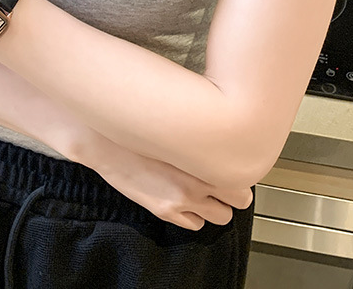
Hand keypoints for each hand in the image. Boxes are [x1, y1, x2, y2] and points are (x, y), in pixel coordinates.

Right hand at [81, 132, 253, 230]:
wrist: (109, 143)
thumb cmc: (141, 129)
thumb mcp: (180, 127)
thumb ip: (204, 138)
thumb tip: (223, 137)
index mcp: (204, 158)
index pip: (244, 181)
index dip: (244, 175)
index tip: (240, 167)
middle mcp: (197, 184)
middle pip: (238, 201)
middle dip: (235, 192)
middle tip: (228, 181)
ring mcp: (182, 200)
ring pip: (220, 217)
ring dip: (218, 205)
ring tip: (209, 191)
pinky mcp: (165, 212)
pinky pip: (194, 225)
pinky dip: (196, 215)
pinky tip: (190, 200)